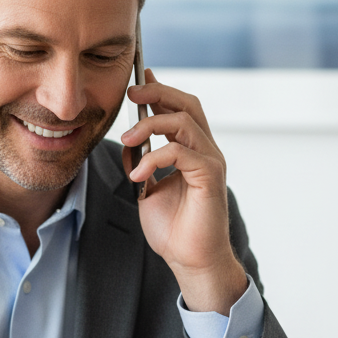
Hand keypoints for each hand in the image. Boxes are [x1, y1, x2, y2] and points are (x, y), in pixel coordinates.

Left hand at [121, 70, 246, 314]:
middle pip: (187, 103)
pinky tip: (138, 176)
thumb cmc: (172, 229)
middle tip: (130, 94)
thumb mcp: (147, 188)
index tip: (137, 77)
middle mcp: (206, 150)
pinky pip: (182, 152)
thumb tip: (128, 142)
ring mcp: (210, 161)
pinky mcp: (210, 177)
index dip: (160, 88)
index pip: (180, 108)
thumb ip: (141, 162)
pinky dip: (154, 158)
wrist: (189, 260)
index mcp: (192, 149)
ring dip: (149, 125)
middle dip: (158, 92)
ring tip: (127, 141)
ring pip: (183, 122)